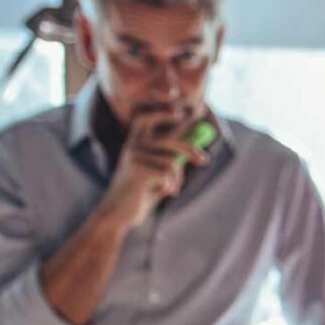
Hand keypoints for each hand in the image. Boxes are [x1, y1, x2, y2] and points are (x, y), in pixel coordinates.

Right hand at [96, 103, 210, 227]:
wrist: (119, 214)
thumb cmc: (140, 194)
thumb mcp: (157, 173)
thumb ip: (170, 159)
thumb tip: (196, 149)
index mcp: (135, 144)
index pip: (145, 119)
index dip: (161, 112)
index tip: (180, 111)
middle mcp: (132, 146)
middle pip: (169, 141)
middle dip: (190, 149)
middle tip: (204, 160)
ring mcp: (134, 156)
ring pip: (171, 161)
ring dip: (177, 178)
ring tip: (169, 189)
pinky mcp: (137, 169)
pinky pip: (168, 174)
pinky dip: (171, 186)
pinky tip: (162, 193)